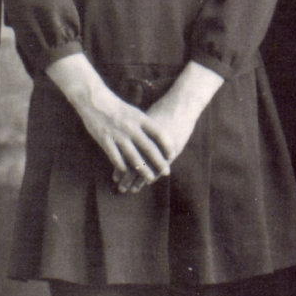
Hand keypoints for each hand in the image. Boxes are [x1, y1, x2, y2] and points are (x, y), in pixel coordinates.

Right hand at [46, 54, 171, 189]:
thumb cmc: (117, 107)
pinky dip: (122, 167)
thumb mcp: (134, 112)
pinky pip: (116, 157)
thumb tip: (159, 138)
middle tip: (166, 172)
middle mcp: (131, 127)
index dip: (167, 145)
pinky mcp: (105, 140)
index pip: (159, 133)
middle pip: (149, 148)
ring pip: (134, 157)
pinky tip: (127, 174)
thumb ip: (145, 125)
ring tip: (150, 179)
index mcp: (140, 118)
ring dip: (144, 170)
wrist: (94, 99)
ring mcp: (117, 135)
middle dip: (159, 162)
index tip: (173, 154)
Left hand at [111, 61, 224, 194]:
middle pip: (133, 165)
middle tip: (121, 188)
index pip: (124, 155)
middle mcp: (144, 142)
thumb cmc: (160, 111)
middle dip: (127, 178)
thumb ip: (132, 133)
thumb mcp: (142, 120)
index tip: (115, 177)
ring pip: (145, 169)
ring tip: (133, 190)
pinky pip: (158, 166)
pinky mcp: (171, 150)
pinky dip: (153, 175)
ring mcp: (158, 147)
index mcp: (135, 135)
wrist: (180, 105)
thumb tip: (120, 140)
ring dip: (139, 181)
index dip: (120, 168)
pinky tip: (148, 182)